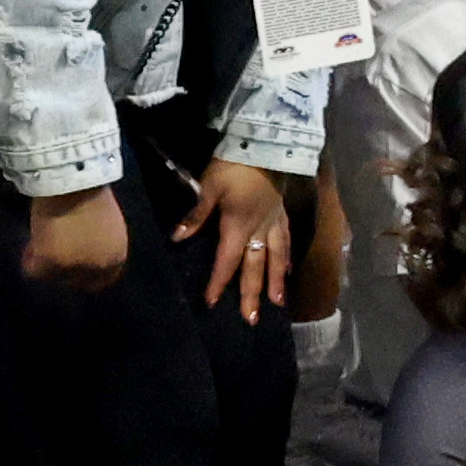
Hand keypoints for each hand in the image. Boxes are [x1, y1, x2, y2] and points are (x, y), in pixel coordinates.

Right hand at [22, 185, 130, 290]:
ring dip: (46, 262)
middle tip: (50, 255)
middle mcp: (98, 266)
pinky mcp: (50, 260)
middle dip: (63, 271)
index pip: (102, 280)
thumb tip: (83, 251)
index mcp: (117, 256)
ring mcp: (73, 265)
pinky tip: (31, 244)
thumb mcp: (106, 225)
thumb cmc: (90, 194)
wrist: (74, 180)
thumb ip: (99, 244)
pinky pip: (33, 271)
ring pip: (53, 276)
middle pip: (76, 281)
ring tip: (40, 242)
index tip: (71, 266)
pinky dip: (29, 259)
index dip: (84, 274)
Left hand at [183, 156, 292, 318]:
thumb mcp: (209, 187)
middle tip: (252, 319)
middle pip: (255, 267)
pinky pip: (286, 241)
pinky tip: (288, 269)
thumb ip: (197, 215)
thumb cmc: (234, 166)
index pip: (227, 261)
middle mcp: (259, 231)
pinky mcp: (282, 214)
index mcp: (238, 226)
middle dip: (252, 294)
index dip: (218, 282)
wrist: (266, 146)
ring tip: (278, 303)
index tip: (211, 303)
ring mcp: (274, 223)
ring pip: (276, 258)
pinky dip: (287, 257)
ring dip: (276, 282)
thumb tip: (177, 238)